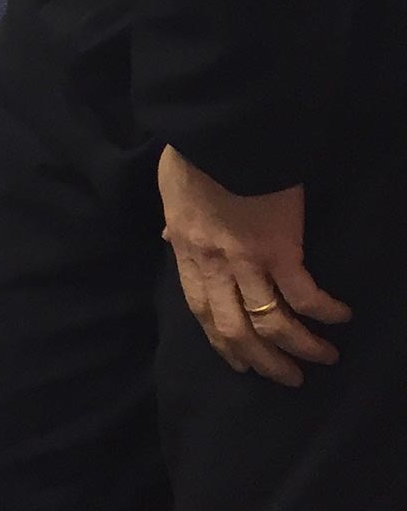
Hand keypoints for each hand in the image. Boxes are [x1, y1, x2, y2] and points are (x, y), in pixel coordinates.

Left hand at [158, 146, 350, 387]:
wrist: (220, 132)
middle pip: (236, 330)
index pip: (201, 312)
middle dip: (263, 362)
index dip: (222, 343)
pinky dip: (324, 311)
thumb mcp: (171, 193)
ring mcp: (247, 261)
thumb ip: (175, 223)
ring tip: (324, 358)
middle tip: (288, 378)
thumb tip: (169, 237)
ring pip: (272, 323)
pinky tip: (341, 317)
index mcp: (188, 252)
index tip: (240, 362)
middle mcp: (215, 266)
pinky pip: (304, 294)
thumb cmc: (195, 156)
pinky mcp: (280, 249)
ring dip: (301, 348)